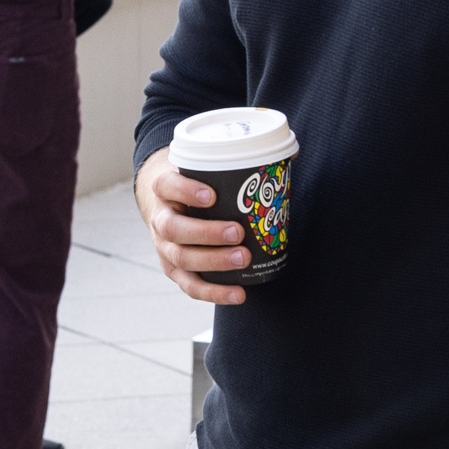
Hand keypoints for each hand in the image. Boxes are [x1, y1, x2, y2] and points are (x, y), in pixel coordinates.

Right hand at [135, 148, 256, 305]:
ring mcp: (164, 247)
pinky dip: (214, 293)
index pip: (166, 186)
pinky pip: (190, 286)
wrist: (166, 202)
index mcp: (164, 189)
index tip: (212, 195)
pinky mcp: (175, 269)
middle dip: (206, 233)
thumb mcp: (204, 168)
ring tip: (243, 259)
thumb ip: (240, 161)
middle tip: (238, 232)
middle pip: (172, 229)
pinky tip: (239, 295)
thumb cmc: (195, 184)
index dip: (185, 191)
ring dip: (213, 261)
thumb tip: (288, 153)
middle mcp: (159, 219)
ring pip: (180, 258)